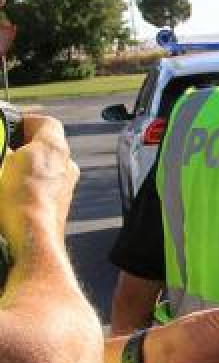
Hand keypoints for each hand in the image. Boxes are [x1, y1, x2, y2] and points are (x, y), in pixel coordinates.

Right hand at [0, 114, 77, 259]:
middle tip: (2, 150)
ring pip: (47, 167)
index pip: (46, 122)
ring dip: (28, 166)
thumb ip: (1, 147)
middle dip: (23, 145)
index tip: (8, 125)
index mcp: (54, 148)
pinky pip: (47, 187)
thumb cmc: (18, 200)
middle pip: (47, 145)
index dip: (25, 121)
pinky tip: (13, 194)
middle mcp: (67, 165)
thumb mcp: (0, 163)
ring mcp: (66, 186)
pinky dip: (32, 185)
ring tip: (5, 173)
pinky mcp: (61, 206)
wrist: (33, 241)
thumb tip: (3, 147)